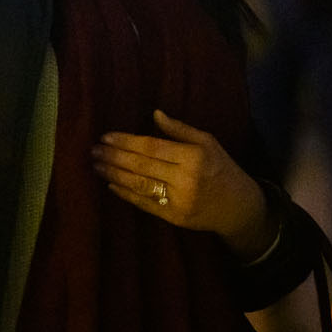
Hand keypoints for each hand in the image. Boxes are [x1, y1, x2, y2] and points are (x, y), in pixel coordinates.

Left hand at [93, 112, 275, 259]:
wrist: (237, 205)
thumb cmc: (221, 167)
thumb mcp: (208, 142)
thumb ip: (180, 129)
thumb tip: (154, 114)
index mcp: (194, 156)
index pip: (152, 146)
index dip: (126, 141)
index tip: (106, 136)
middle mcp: (185, 178)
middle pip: (141, 165)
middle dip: (114, 157)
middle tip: (94, 150)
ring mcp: (178, 200)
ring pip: (139, 185)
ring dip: (114, 175)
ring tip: (97, 165)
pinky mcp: (173, 217)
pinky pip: (144, 203)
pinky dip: (125, 193)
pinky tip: (112, 184)